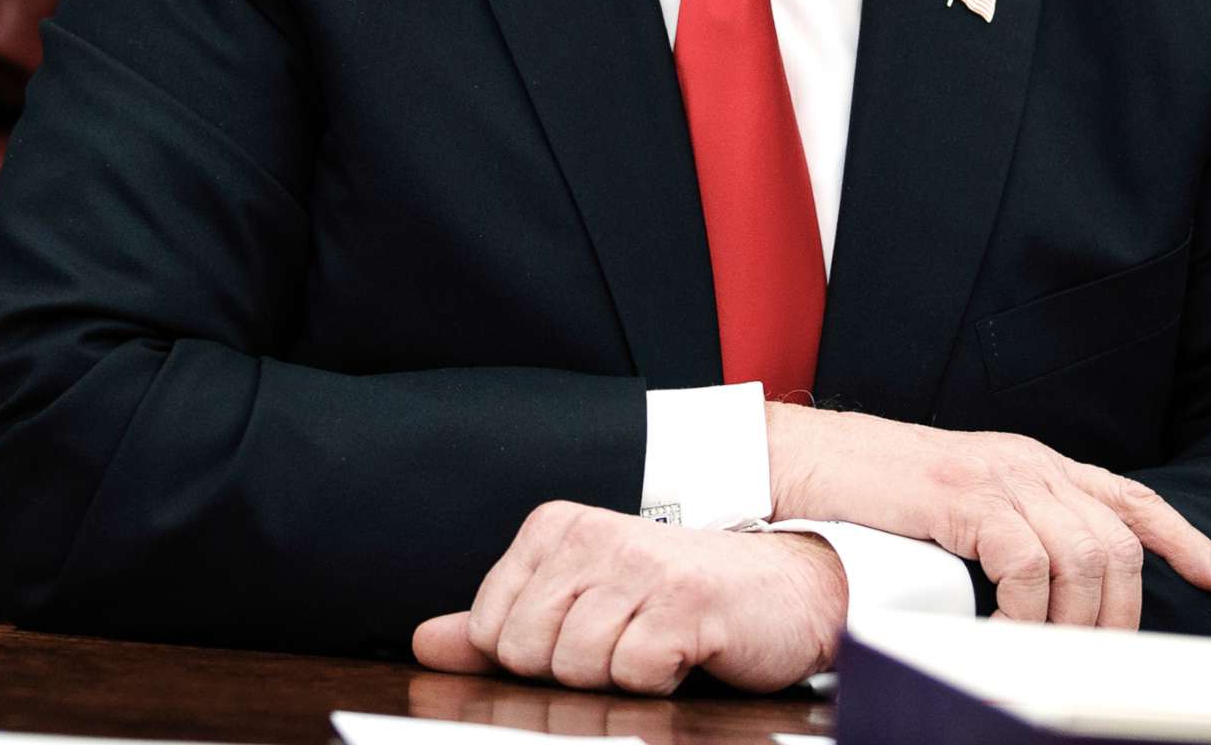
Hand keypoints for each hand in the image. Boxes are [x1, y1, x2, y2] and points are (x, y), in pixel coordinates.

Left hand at [413, 503, 844, 694]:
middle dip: (576, 670)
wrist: (785, 588)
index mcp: (555, 528)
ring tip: (656, 641)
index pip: (492, 630)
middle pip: (528, 654)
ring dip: (621, 676)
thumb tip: (425, 643)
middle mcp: (591, 536)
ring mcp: (638, 566)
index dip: (537, 655)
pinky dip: (660, 682)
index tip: (588, 630)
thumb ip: (500, 622)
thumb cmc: (676, 599)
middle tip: (626, 639)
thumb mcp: (581, 600)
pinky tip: (686, 650)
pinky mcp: (684, 603)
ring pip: (577, 668)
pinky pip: (634, 676)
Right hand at [766, 405, 1210, 627]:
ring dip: (1070, 624)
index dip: (1181, 536)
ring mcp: (998, 474)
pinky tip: (1000, 629)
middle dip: (1117, 614)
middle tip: (1086, 661)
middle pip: (1116, 543)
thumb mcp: (959, 503)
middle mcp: (1027, 463)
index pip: (1127, 497)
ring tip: (1038, 654)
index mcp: (1033, 464)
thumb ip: (1010, 528)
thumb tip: (1051, 589)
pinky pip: (1027, 564)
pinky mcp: (963, 494)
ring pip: (1082, 558)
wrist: (804, 460)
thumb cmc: (871, 494)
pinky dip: (1024, 610)